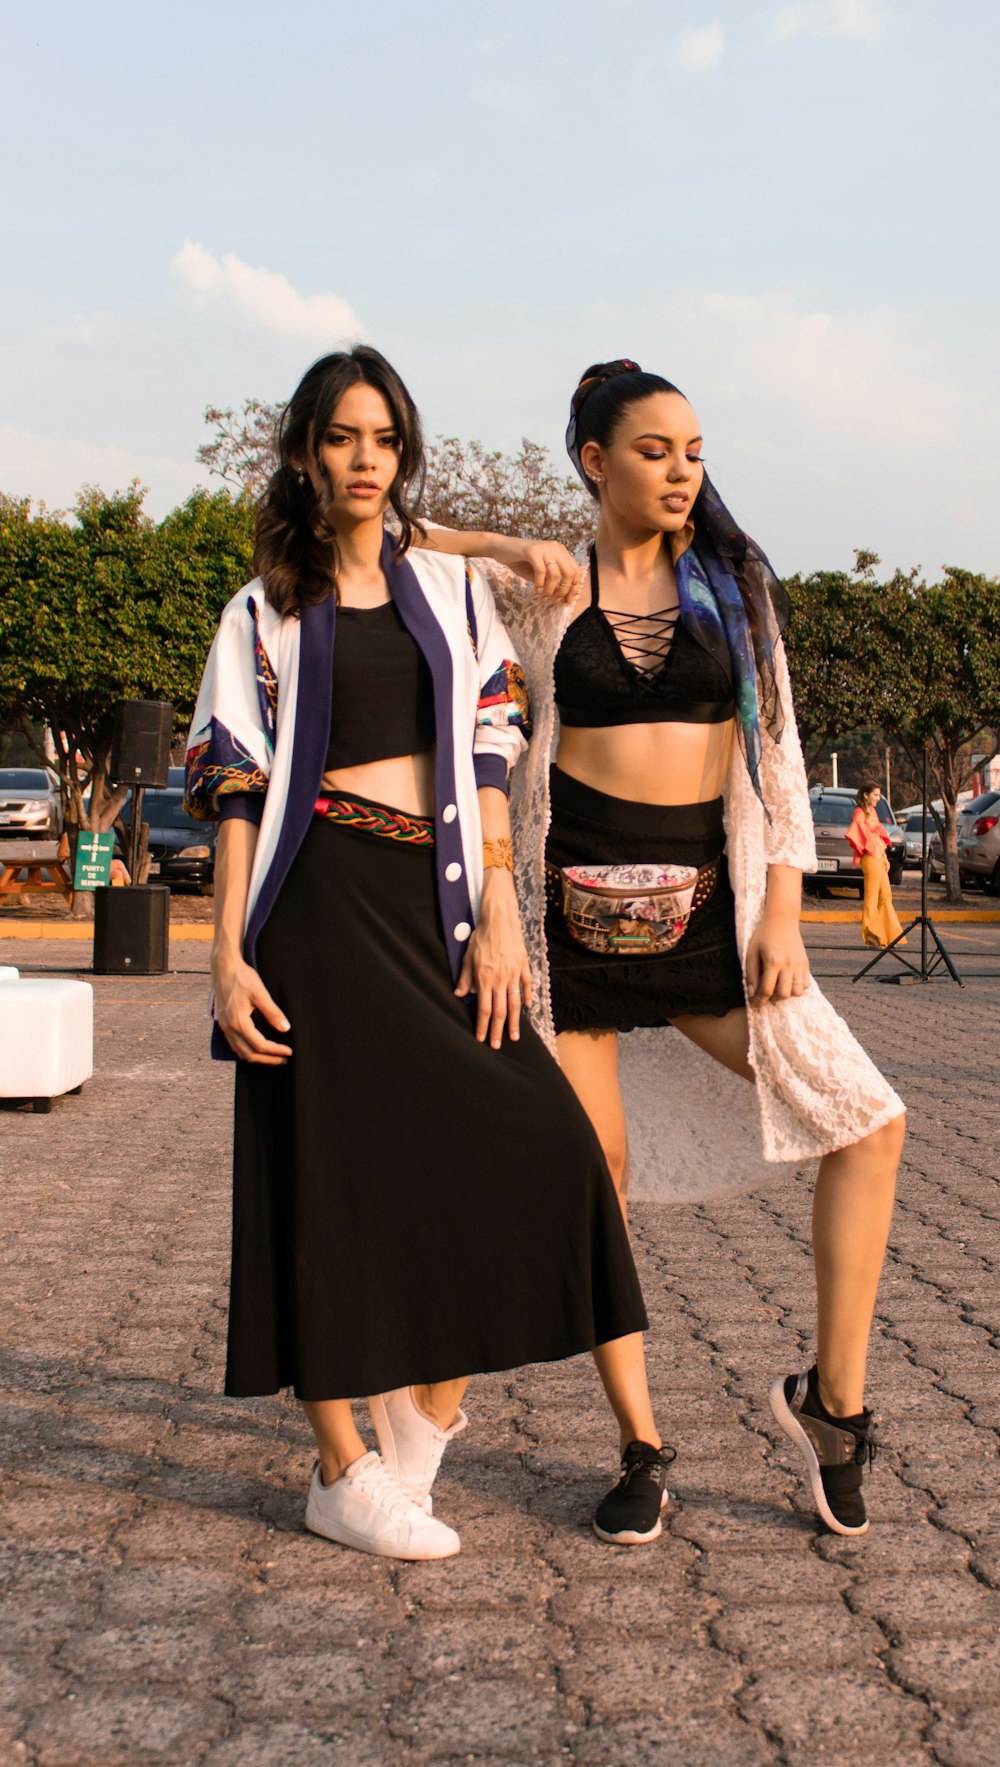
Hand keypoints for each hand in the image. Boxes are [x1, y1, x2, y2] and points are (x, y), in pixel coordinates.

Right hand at [211, 949, 292, 1063]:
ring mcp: (224, 1026)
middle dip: (268, 1059)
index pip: (260, 1045)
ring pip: (240, 1051)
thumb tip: (285, 1029)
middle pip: (249, 1054)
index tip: (289, 1052)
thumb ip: (273, 1013)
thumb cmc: (242, 977)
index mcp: (238, 1022)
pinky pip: (234, 1044)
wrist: (224, 967)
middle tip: (284, 1059)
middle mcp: (229, 1027)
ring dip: (257, 1057)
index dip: (276, 1051)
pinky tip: (256, 1047)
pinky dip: (246, 1050)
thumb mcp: (260, 993)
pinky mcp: (224, 1022)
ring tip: (273, 1056)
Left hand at [454, 874, 532, 1046]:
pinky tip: (527, 1008)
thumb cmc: (481, 937)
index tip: (482, 1039)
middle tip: (498, 1046)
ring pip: (515, 1003)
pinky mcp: (524, 965)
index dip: (483, 1026)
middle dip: (498, 1030)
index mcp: (485, 979)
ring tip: (514, 1036)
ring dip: (514, 1022)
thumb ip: (465, 978)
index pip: (484, 1009)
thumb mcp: (467, 957)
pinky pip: (527, 985)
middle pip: (500, 1011)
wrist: (499, 920)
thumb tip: (459, 994)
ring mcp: (514, 973)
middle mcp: (500, 979)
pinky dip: (527, 997)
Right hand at [491, 535, 582, 603]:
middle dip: (564, 591)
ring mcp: (545, 547)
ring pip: (555, 574)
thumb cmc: (521, 562)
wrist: (501, 548)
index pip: (576, 571)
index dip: (574, 588)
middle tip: (556, 600)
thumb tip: (563, 597)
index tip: (568, 601)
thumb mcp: (541, 574)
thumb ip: (552, 582)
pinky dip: (539, 584)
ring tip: (544, 597)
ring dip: (550, 590)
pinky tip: (536, 590)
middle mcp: (556, 547)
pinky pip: (541, 572)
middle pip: (570, 573)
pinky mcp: (532, 550)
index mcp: (561, 552)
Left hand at [745, 911, 810, 1005]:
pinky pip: (805, 984)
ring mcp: (799, 964)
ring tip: (779, 987)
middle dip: (774, 998)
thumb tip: (752, 993)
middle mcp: (788, 965)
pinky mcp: (805, 963)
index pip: (767, 990)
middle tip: (767, 993)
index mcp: (773, 962)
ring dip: (787, 994)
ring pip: (797, 992)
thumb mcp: (751, 953)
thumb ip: (751, 974)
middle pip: (784, 994)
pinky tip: (788, 981)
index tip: (755, 1005)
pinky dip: (797, 987)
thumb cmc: (763, 936)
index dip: (759, 1001)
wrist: (782, 920)